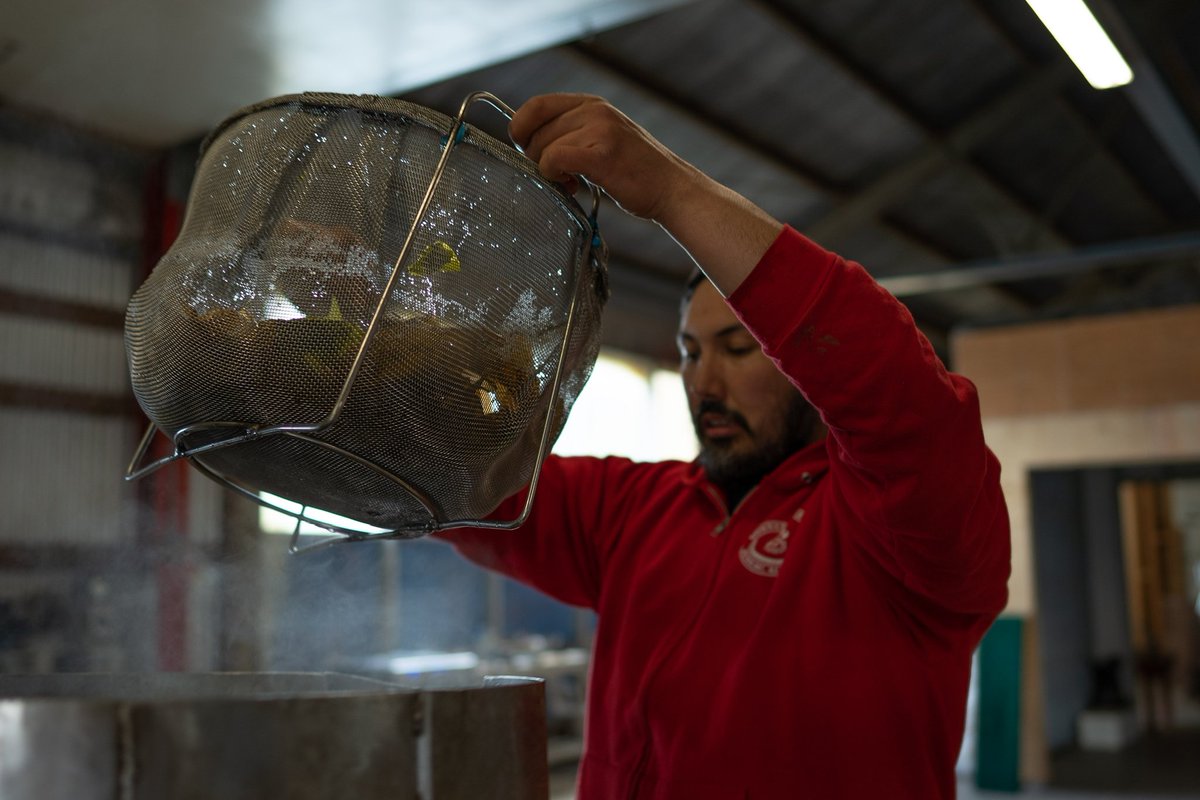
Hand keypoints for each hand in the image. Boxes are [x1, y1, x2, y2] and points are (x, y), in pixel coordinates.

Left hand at [509, 93, 692, 221]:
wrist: (671, 188)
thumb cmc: (634, 172)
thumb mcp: (602, 138)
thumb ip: (571, 134)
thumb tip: (529, 145)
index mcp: (591, 103)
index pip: (536, 105)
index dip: (521, 128)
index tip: (527, 151)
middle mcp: (594, 110)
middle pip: (536, 131)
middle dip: (536, 158)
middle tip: (558, 176)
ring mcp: (599, 129)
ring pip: (544, 147)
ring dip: (548, 171)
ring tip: (571, 183)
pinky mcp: (602, 154)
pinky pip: (554, 159)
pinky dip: (553, 175)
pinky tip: (572, 186)